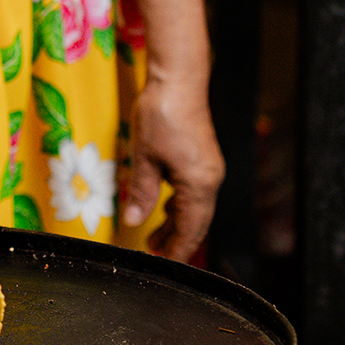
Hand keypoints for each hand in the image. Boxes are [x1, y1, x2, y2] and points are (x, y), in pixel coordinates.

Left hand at [120, 74, 223, 261]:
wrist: (178, 79)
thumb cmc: (161, 114)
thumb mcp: (144, 156)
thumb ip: (141, 192)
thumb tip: (134, 220)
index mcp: (198, 184)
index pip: (191, 229)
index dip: (178, 249)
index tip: (166, 265)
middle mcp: (210, 179)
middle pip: (196, 220)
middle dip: (176, 239)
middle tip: (155, 252)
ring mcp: (209, 167)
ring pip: (194, 205)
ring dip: (175, 221)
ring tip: (155, 234)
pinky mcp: (203, 157)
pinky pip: (194, 190)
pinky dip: (179, 203)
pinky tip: (164, 204)